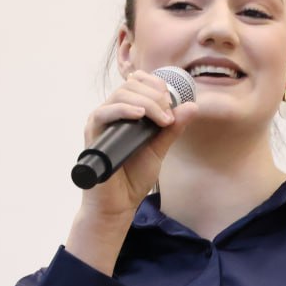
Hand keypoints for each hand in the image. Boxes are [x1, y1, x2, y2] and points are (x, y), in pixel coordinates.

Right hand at [78, 69, 199, 219]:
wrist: (119, 203)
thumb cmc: (134, 177)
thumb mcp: (159, 148)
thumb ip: (172, 128)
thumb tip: (192, 105)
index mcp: (125, 112)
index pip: (137, 82)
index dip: (155, 84)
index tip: (171, 101)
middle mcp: (111, 113)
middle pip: (130, 86)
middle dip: (155, 96)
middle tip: (168, 116)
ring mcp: (101, 122)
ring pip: (120, 95)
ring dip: (146, 102)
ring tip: (161, 119)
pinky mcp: (92, 134)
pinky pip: (104, 113)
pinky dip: (123, 110)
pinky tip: (140, 115)